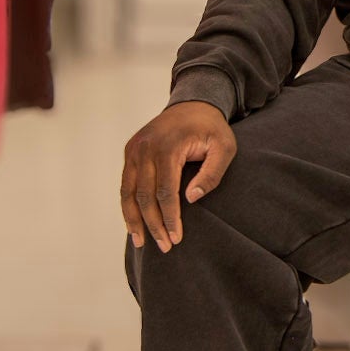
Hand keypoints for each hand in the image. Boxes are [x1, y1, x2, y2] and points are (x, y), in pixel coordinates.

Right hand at [121, 101, 236, 253]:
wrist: (193, 103)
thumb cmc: (212, 129)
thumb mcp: (224, 147)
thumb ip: (212, 173)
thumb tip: (191, 199)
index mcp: (168, 147)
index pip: (165, 192)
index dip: (170, 218)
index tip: (176, 238)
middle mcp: (145, 148)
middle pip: (144, 195)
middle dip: (153, 224)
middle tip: (164, 247)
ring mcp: (134, 149)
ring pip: (128, 192)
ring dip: (133, 220)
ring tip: (141, 242)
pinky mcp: (130, 151)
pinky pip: (125, 183)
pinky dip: (127, 205)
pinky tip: (133, 223)